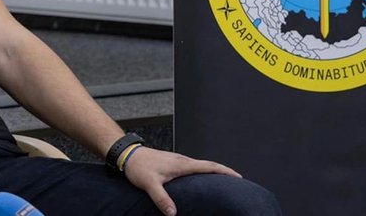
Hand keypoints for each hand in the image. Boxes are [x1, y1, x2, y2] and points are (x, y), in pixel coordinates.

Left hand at [123, 146, 240, 215]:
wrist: (128, 154)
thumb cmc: (139, 166)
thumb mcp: (150, 184)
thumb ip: (161, 198)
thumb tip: (173, 213)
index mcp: (181, 164)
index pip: (208, 166)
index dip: (224, 171)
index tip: (237, 176)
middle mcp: (182, 160)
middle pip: (208, 165)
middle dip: (223, 171)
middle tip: (236, 180)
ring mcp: (177, 161)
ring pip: (200, 165)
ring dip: (212, 171)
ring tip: (222, 182)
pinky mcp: (172, 163)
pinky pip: (192, 167)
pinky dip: (201, 172)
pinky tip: (200, 180)